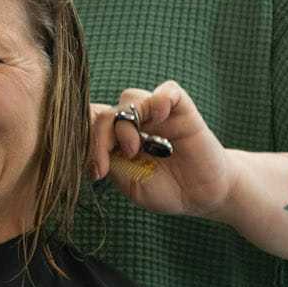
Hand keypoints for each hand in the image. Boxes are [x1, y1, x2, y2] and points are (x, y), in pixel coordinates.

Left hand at [89, 83, 236, 219]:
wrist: (203, 195)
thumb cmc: (166, 190)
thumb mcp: (131, 183)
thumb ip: (111, 162)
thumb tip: (87, 146)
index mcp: (117, 139)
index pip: (91, 123)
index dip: (84, 138)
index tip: (96, 170)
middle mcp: (134, 122)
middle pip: (106, 112)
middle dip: (102, 137)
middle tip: (112, 163)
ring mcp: (157, 114)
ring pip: (130, 97)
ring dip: (127, 121)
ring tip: (135, 149)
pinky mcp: (182, 110)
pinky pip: (168, 90)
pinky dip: (161, 98)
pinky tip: (161, 115)